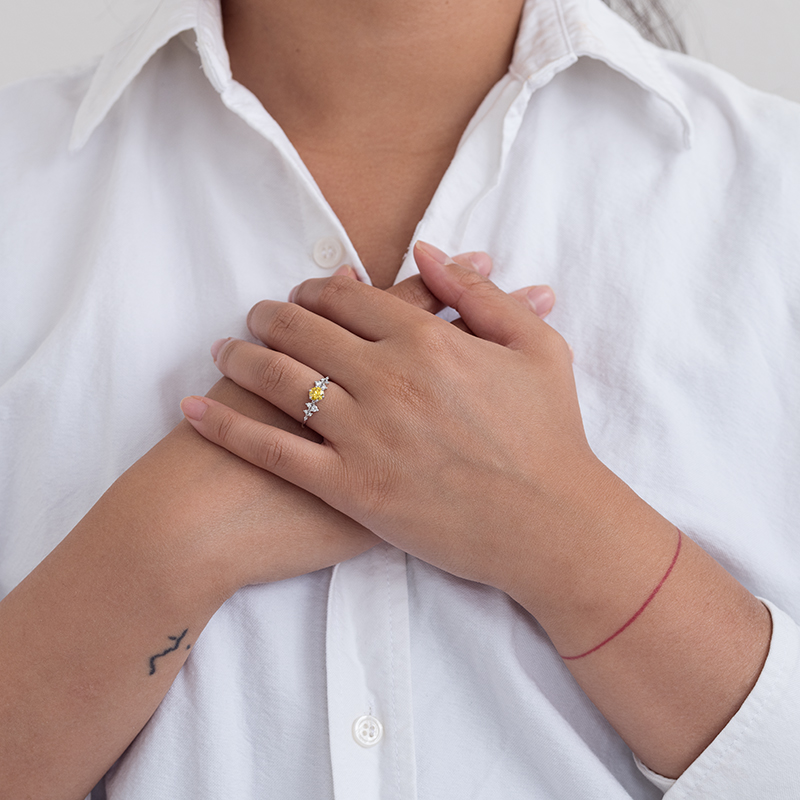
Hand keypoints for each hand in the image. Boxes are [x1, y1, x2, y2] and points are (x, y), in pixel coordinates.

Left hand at [181, 241, 581, 601]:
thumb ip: (481, 295)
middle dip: (271, 316)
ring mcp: (362, 434)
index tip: (305, 293)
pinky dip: (226, 426)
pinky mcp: (348, 488)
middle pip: (305, 332)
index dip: (319, 290)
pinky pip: (271, 449)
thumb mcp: (537, 349)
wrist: (551, 526)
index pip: (351, 298)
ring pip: (280, 381)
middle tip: (257, 316)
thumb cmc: (550, 437)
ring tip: (224, 350)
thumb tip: (427, 252)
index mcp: (428, 342)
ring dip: (241, 358)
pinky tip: (195, 409)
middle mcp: (386, 379)